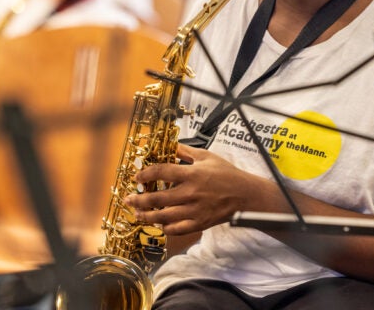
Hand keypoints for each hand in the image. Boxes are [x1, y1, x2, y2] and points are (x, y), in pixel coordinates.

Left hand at [124, 144, 253, 235]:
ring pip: (164, 216)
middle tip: (128, 199)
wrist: (245, 195)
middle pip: (158, 198)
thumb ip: (185, 151)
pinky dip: (165, 227)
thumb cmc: (227, 174)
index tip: (137, 177)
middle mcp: (191, 193)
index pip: (162, 172)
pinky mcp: (200, 223)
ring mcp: (195, 210)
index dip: (146, 174)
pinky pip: (177, 229)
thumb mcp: (207, 156)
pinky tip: (158, 223)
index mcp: (192, 174)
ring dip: (147, 215)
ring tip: (137, 214)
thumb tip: (169, 144)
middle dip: (139, 199)